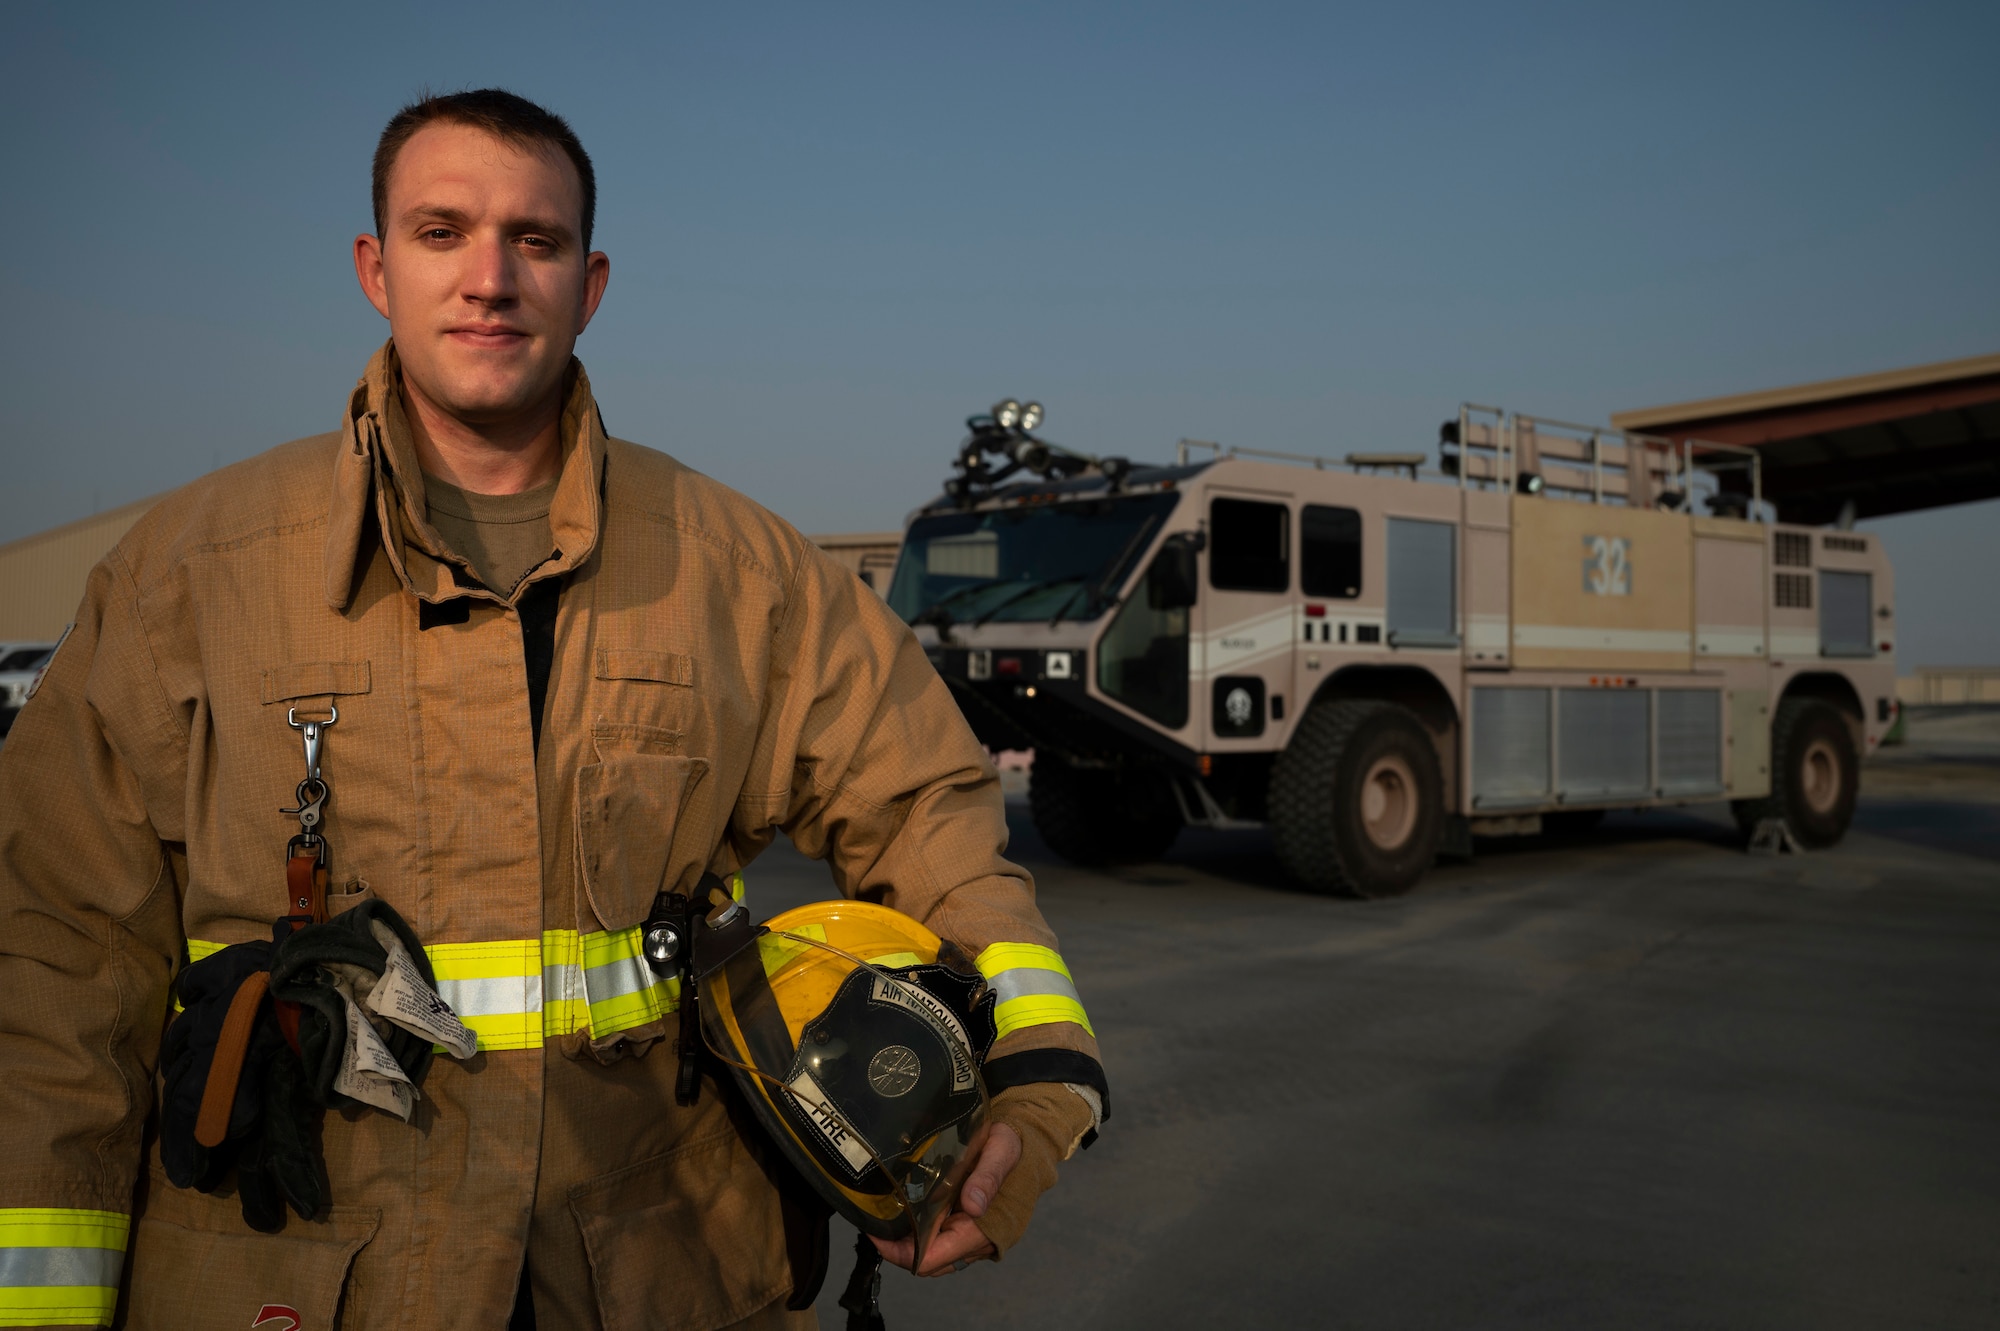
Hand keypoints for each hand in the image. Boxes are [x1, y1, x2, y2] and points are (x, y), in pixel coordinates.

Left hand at [870, 1122, 1021, 1275]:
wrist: (1030, 1145)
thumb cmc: (1013, 1147)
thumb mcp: (1000, 1152)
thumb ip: (987, 1178)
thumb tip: (972, 1206)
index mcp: (984, 1229)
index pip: (934, 1258)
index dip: (902, 1253)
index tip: (877, 1234)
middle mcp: (979, 1241)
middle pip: (930, 1263)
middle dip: (899, 1251)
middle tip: (874, 1227)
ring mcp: (975, 1238)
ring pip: (935, 1256)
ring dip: (910, 1246)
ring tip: (885, 1223)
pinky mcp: (971, 1229)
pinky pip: (943, 1243)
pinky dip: (922, 1237)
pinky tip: (907, 1218)